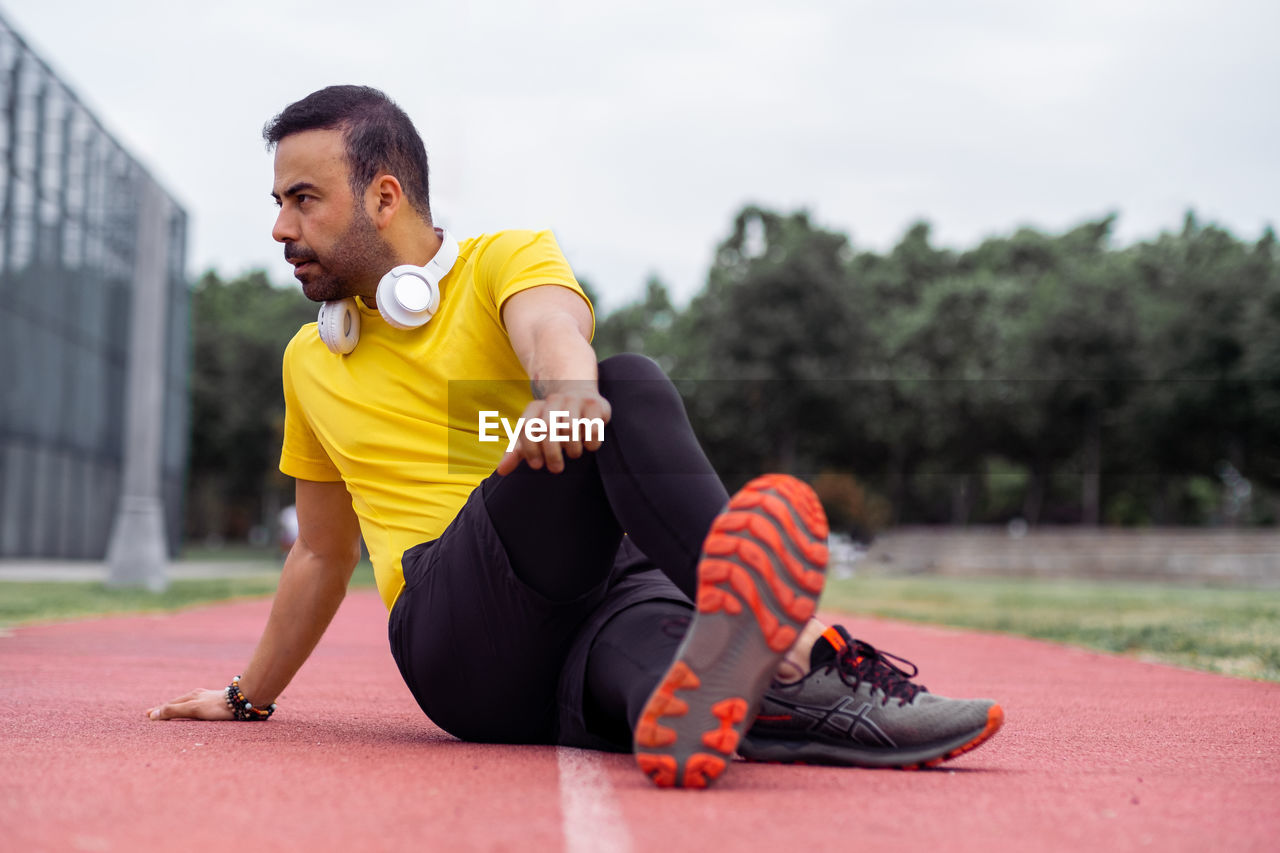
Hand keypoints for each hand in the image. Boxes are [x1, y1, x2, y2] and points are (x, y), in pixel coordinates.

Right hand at [145, 688, 232, 720]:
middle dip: (165, 709)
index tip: (148, 715)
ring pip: (188, 703)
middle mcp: (198, 695)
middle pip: (178, 703)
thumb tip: (152, 715)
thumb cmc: (218, 706)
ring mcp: (208, 698)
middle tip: (153, 714)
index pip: (170, 705)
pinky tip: (194, 711)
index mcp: (191, 696)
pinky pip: (198, 706)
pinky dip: (188, 709)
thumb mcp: (193, 709)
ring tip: (170, 712)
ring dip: (176, 708)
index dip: (159, 711)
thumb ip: (174, 711)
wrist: (244, 700)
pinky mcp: (217, 702)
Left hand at [496, 384, 611, 475]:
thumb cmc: (554, 423)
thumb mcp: (534, 436)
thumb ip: (517, 452)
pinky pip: (592, 427)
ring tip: (573, 454)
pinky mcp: (594, 404)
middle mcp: (554, 400)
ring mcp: (575, 400)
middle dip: (552, 453)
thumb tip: (501, 470)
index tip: (536, 465)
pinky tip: (589, 445)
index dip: (530, 449)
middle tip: (556, 469)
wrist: (579, 395)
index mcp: (536, 407)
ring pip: (570, 428)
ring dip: (572, 448)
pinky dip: (590, 442)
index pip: (527, 427)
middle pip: (548, 428)